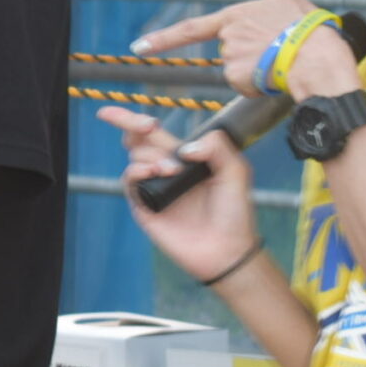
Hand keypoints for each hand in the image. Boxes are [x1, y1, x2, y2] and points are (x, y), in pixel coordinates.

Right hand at [99, 105, 261, 285]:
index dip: (137, 119)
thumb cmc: (234, 212)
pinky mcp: (144, 207)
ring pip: (134, 157)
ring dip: (149, 156)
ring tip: (170, 170)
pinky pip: (129, 182)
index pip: (155, 132)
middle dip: (131, 123)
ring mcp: (153, 187)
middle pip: (136, 139)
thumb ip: (217, 147)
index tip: (143, 117)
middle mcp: (165, 169)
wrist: (227, 249)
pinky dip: (135, 172)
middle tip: (148, 126)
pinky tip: (150, 173)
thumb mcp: (236, 171)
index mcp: (184, 158)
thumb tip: (185, 148)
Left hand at [130, 0, 358, 98]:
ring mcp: (231, 58)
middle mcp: (227, 37)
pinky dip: (258, 84)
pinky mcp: (239, 79)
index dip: (162, 40)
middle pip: (228, 51)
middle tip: (277, 49)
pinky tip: (276, 75)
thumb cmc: (306, 23)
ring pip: (238, 69)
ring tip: (280, 60)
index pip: (189, 29)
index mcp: (233, 15)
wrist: (320, 54)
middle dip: (249, 53)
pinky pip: (245, 86)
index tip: (138, 48)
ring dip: (255, 69)